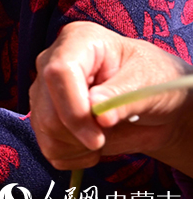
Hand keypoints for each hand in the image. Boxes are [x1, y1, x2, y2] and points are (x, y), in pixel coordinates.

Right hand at [29, 21, 192, 170]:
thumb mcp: (149, 84)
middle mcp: (52, 62)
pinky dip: (74, 156)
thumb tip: (97, 114)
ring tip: (107, 137)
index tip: (97, 137)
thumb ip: (123, 97)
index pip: (59, 72)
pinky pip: (49, 147)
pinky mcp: (43, 116)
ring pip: (45, 130)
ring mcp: (44, 90)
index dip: (74, 109)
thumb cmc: (154, 82)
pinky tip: (93, 146)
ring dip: (79, 146)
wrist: (152, 102)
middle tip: (107, 139)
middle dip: (78, 134)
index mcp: (78, 41)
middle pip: (47, 108)